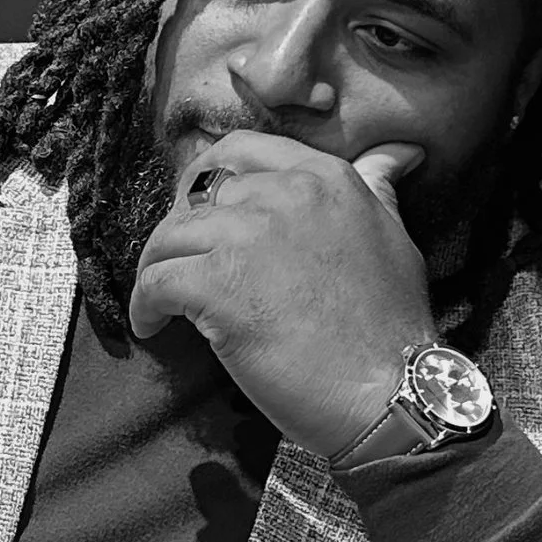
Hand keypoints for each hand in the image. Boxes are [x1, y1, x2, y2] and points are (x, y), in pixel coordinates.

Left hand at [127, 132, 436, 455]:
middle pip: (199, 196)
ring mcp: (248, 236)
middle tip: (180, 263)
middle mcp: (285, 194)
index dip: (208, 178)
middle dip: (181, 230)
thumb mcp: (395, 236)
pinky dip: (144, 306)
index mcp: (325, 177)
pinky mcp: (217, 283)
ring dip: (157, 268)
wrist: (390, 391)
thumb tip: (396, 152)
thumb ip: (378, 187)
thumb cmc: (393, 327)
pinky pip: (155, 281)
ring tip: (161, 301)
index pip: (242, 151)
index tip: (199, 209)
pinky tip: (152, 326)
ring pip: (169, 236)